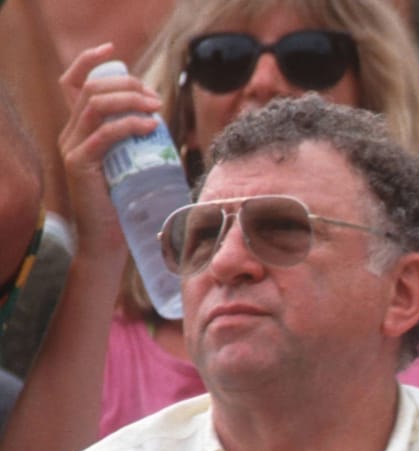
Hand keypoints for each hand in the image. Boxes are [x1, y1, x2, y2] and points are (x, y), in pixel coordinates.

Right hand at [58, 44, 164, 256]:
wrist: (108, 243)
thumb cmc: (126, 205)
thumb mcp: (131, 163)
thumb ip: (136, 141)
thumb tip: (160, 121)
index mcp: (80, 129)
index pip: (73, 84)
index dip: (89, 61)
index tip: (113, 50)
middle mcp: (70, 134)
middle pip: (90, 89)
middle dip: (125, 83)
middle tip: (154, 96)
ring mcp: (72, 149)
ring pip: (95, 105)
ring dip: (128, 99)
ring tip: (155, 108)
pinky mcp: (80, 166)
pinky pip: (102, 135)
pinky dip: (128, 125)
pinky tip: (151, 126)